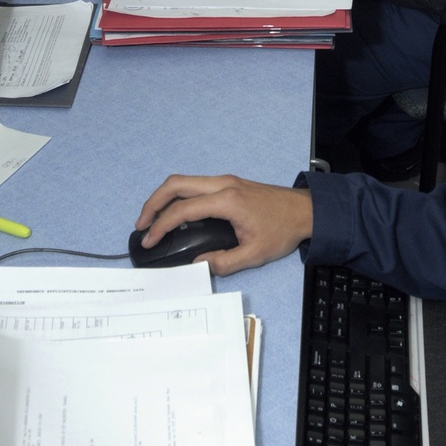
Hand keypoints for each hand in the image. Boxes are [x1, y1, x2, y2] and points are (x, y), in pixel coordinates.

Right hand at [135, 174, 313, 276]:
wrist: (305, 211)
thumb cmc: (283, 230)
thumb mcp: (255, 254)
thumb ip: (224, 262)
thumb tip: (198, 265)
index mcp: (227, 200)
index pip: (183, 210)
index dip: (161, 226)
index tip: (150, 241)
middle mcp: (222, 184)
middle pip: (176, 184)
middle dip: (153, 203)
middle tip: (140, 225)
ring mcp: (225, 180)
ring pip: (184, 181)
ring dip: (163, 197)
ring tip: (151, 220)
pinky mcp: (228, 183)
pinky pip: (194, 184)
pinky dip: (177, 195)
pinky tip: (173, 213)